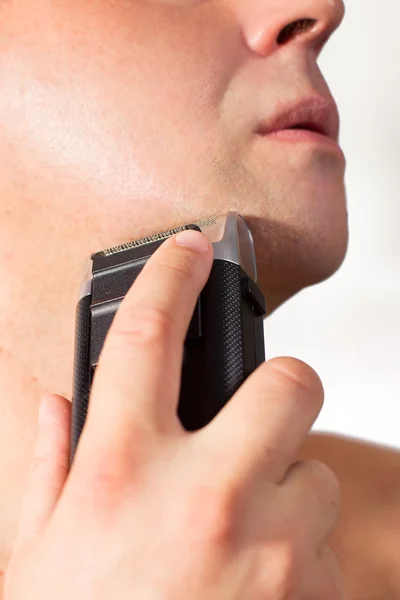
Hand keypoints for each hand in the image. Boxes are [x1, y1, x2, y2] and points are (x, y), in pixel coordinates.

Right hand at [4, 229, 342, 599]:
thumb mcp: (34, 558)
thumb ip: (46, 469)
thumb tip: (55, 403)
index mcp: (122, 472)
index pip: (147, 336)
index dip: (170, 278)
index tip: (188, 251)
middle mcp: (203, 495)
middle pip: (288, 382)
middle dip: (282, 389)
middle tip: (255, 419)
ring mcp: (271, 550)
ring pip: (316, 472)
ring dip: (286, 492)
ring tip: (242, 539)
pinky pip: (329, 550)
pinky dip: (301, 560)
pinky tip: (256, 594)